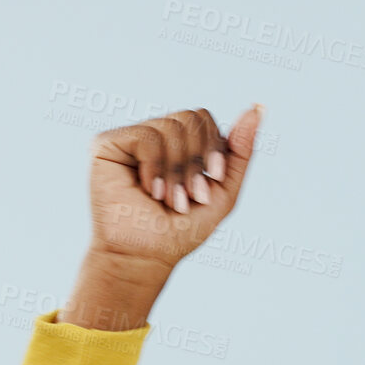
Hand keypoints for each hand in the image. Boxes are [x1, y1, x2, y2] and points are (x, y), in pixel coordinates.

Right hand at [86, 104, 263, 268]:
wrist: (146, 256)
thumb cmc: (181, 230)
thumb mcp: (224, 191)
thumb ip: (241, 151)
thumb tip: (258, 108)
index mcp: (178, 144)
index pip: (204, 118)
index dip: (214, 148)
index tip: (212, 181)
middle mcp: (153, 136)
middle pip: (191, 117)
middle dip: (196, 162)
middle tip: (188, 196)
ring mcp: (130, 139)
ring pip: (171, 126)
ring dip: (178, 172)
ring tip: (167, 199)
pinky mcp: (107, 144)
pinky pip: (146, 136)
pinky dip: (156, 167)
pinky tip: (150, 190)